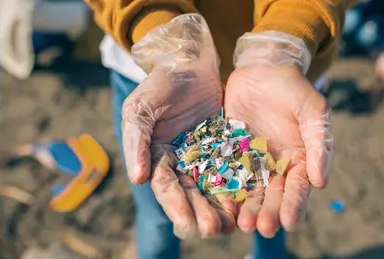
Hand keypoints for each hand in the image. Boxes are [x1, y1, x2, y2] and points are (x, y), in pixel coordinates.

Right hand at [121, 14, 235, 238]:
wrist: (190, 63)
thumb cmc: (160, 84)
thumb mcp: (140, 109)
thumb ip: (136, 142)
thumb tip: (138, 179)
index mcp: (157, 158)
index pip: (166, 188)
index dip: (176, 207)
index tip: (188, 224)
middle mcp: (180, 163)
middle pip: (191, 195)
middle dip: (201, 214)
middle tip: (213, 230)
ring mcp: (204, 157)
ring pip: (212, 188)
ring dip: (220, 208)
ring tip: (231, 225)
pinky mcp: (226, 149)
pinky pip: (233, 171)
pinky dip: (238, 188)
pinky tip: (246, 202)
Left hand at [225, 31, 332, 236]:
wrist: (261, 68)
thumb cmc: (293, 88)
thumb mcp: (312, 110)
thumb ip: (318, 143)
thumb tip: (322, 182)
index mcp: (300, 161)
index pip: (298, 188)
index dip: (295, 206)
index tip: (290, 222)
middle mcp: (275, 167)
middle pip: (272, 197)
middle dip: (268, 213)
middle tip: (261, 228)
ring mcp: (251, 163)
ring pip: (249, 192)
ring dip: (246, 209)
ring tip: (242, 223)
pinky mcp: (228, 154)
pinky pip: (225, 176)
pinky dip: (224, 191)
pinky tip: (220, 205)